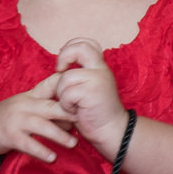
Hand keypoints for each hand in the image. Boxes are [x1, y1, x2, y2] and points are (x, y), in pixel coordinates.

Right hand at [0, 73, 77, 163]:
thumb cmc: (10, 118)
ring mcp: (16, 120)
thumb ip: (49, 106)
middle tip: (86, 121)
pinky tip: (52, 158)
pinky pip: (28, 144)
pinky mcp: (9, 136)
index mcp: (32, 95)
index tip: (85, 94)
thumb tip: (75, 116)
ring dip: (60, 135)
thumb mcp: (27, 105)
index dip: (68, 86)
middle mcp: (25, 104)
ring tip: (73, 143)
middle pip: (52, 106)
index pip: (52, 84)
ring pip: (42, 126)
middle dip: (70, 113)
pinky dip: (41, 151)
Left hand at [55, 37, 128, 151]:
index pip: (87, 43)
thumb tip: (60, 65)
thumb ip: (82, 73)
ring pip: (66, 77)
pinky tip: (75, 111)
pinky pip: (66, 93)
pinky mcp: (91, 93)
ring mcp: (97, 80)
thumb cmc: (96, 112)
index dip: (71, 47)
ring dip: (62, 93)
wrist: (112, 130)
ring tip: (72, 104)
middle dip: (64, 57)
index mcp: (100, 66)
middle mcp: (101, 69)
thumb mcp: (91, 86)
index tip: (64, 64)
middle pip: (79, 48)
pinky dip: (65, 105)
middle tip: (60, 70)